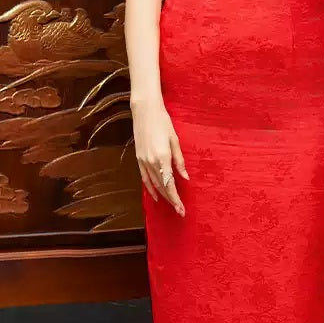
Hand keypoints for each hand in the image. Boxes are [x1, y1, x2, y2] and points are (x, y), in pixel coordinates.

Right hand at [132, 98, 189, 215]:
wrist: (144, 111)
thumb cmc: (163, 122)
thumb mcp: (175, 140)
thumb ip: (179, 161)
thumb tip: (185, 178)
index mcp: (163, 158)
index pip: (170, 184)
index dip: (175, 199)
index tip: (181, 209)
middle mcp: (151, 162)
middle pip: (162, 187)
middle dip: (171, 200)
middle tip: (179, 211)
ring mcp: (143, 161)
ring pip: (153, 184)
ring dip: (162, 196)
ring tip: (170, 205)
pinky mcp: (138, 158)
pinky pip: (144, 178)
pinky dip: (150, 188)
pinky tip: (155, 195)